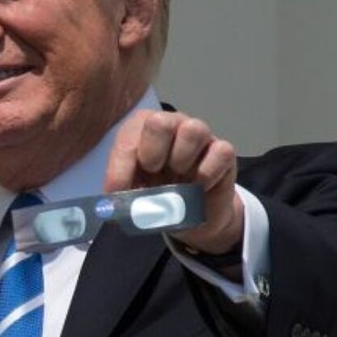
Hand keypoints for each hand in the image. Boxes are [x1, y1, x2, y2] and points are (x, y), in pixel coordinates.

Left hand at [104, 109, 242, 254]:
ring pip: (193, 129)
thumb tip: (112, 204)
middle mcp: (172, 124)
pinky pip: (220, 152)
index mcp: (142, 131)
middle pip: (160, 121)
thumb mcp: (134, 197)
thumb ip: (122, 195)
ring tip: (179, 179)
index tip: (119, 192)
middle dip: (153, 153)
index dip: (120, 167)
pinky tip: (199, 187)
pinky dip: (207, 175)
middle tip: (154, 173)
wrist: (192, 215)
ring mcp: (200, 134)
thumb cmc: (157, 195)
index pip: (128, 136)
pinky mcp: (224, 151)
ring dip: (182, 160)